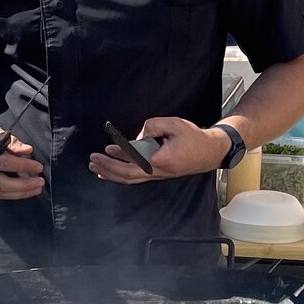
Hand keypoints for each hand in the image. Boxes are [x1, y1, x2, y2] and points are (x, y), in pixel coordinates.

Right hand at [0, 119, 44, 199]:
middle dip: (24, 186)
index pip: (6, 165)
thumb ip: (9, 140)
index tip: (39, 167)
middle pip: (3, 185)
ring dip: (18, 193)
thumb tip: (27, 150)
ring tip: (34, 189)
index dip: (24, 167)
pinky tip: (19, 190)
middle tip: (40, 183)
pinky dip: (7, 193)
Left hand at [90, 116, 226, 186]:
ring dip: (111, 174)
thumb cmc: (193, 137)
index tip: (108, 147)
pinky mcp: (157, 175)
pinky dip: (119, 177)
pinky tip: (108, 175)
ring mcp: (158, 176)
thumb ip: (154, 126)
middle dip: (108, 167)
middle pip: (128, 173)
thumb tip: (138, 137)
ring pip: (130, 179)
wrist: (210, 152)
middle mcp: (159, 171)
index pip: (136, 158)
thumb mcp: (175, 124)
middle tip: (93, 159)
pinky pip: (135, 179)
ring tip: (95, 168)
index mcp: (163, 159)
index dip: (121, 153)